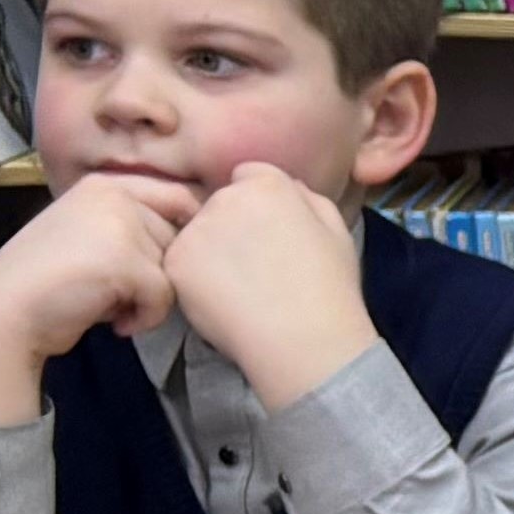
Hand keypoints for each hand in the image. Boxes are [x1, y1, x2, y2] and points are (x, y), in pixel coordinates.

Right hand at [0, 170, 192, 427]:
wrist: (2, 313)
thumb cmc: (44, 284)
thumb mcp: (86, 236)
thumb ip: (128, 226)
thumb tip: (191, 230)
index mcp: (104, 185)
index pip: (178, 198)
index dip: (184, 234)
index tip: (166, 265)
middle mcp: (114, 195)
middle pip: (178, 237)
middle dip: (157, 273)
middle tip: (118, 294)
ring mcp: (120, 224)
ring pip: (174, 268)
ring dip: (149, 298)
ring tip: (110, 306)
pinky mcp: (125, 260)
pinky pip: (163, 296)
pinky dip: (145, 318)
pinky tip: (115, 323)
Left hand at [163, 162, 380, 407]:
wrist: (302, 338)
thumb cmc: (329, 288)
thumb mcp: (337, 231)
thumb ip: (308, 199)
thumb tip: (286, 187)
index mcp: (269, 185)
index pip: (250, 176)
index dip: (260, 205)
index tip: (270, 233)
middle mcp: (227, 197)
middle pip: (220, 203)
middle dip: (232, 225)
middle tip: (254, 265)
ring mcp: (197, 229)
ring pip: (197, 233)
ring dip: (210, 251)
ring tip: (238, 288)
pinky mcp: (176, 261)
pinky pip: (180, 262)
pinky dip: (194, 279)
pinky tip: (222, 300)